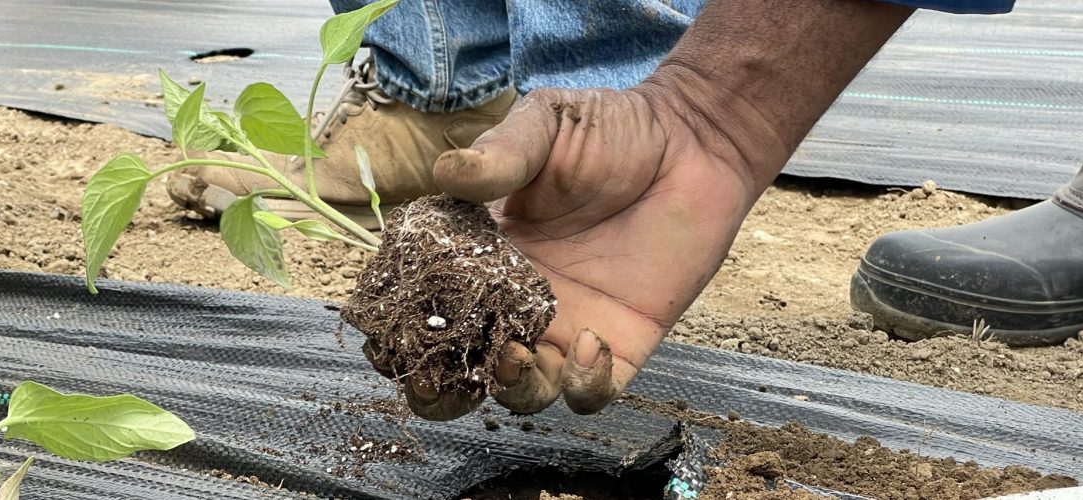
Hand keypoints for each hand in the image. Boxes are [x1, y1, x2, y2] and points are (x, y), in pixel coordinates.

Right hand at [410, 75, 771, 419]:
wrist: (692, 143)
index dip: (400, 332)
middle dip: (440, 393)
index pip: (425, 309)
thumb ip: (499, 156)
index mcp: (479, 256)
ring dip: (511, 390)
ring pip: (521, 395)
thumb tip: (448, 172)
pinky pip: (589, 394)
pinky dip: (582, 384)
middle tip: (437, 380)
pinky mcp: (618, 346)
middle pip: (461, 374)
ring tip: (519, 354)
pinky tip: (591, 341)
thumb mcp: (543, 127)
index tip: (389, 335)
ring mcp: (564, 329)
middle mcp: (514, 304)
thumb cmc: (610, 130)